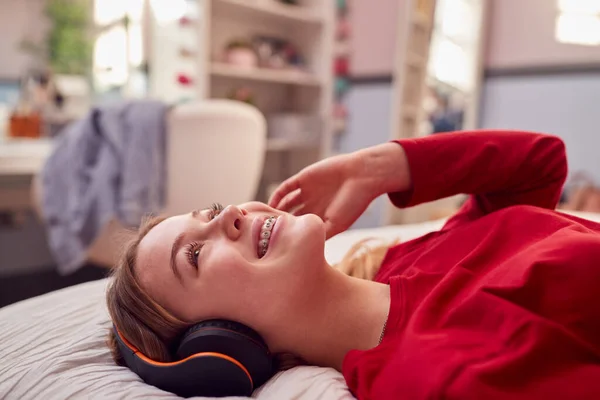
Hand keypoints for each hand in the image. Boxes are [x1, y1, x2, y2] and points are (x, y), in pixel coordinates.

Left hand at [268, 143, 409, 238]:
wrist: (362, 176)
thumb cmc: (353, 203)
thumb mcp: (337, 224)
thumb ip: (321, 236)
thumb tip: (303, 251)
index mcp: (321, 219)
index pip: (301, 230)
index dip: (289, 237)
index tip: (276, 246)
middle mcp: (313, 206)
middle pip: (290, 218)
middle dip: (279, 225)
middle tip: (265, 234)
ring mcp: (307, 192)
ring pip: (286, 204)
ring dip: (275, 211)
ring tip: (265, 220)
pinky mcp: (304, 179)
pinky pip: (286, 188)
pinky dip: (277, 196)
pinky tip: (271, 204)